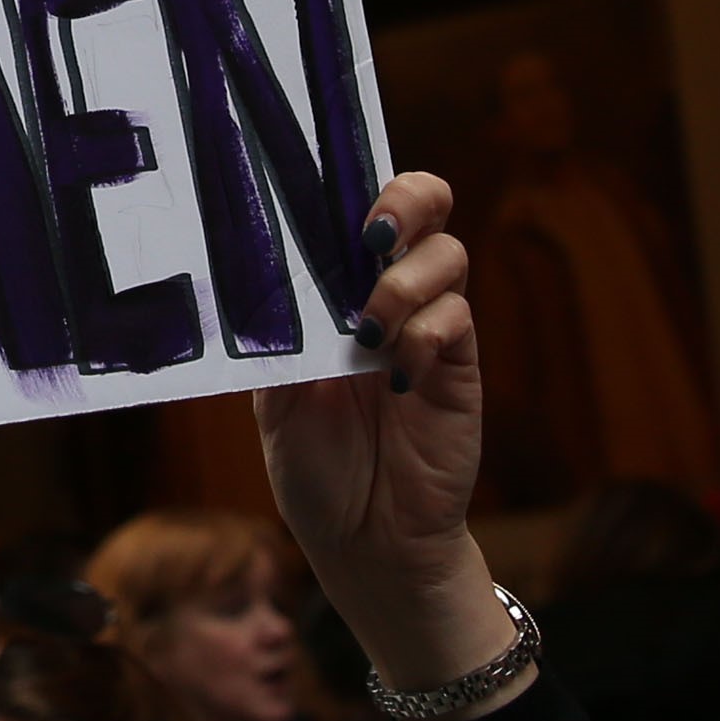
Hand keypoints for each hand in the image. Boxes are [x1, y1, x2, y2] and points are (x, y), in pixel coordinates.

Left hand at [251, 172, 520, 700]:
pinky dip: (427, 331)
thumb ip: (277, 343)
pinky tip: (397, 371)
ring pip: (447, 253)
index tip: (324, 176)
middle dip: (406, 196)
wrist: (365, 544)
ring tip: (370, 329)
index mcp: (336, 293)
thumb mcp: (273, 404)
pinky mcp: (459, 366)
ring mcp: (428, 327)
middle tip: (372, 230)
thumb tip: (260, 277)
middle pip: (424, 206)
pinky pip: (457, 317)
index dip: (350, 180)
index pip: (354, 211)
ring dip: (406, 278)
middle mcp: (387, 296)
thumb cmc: (316, 471)